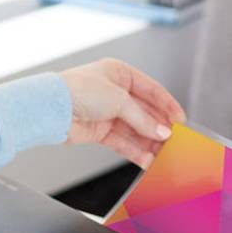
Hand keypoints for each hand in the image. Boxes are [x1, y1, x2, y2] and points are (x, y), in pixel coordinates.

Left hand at [59, 57, 185, 167]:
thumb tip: (161, 131)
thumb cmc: (77, 91)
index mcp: (119, 73)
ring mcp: (106, 112)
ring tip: (163, 154)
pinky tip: (147, 159)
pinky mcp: (98, 131)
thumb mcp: (119, 100)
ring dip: (148, 142)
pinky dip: (134, 151)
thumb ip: (142, 118)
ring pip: (134, 129)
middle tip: (174, 140)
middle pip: (144, 112)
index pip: (151, 89)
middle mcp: (113, 92)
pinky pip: (122, 142)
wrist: (51, 109)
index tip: (180, 120)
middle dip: (158, 127)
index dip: (167, 105)